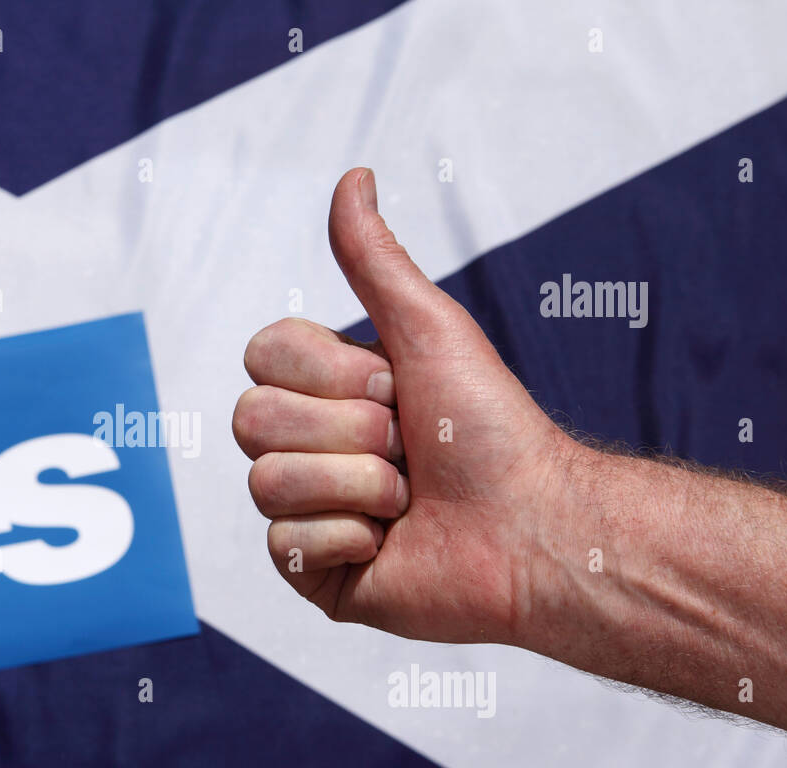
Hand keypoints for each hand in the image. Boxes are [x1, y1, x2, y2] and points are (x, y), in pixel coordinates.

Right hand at [234, 167, 574, 645]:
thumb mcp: (428, 329)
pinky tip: (392, 545)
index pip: (261, 357)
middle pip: (252, 419)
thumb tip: (354, 176)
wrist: (534, 526)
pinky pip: (285, 545)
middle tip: (407, 449)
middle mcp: (304, 448)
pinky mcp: (313, 572)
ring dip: (357, 486)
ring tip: (407, 501)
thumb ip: (374, 259)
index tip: (395, 388)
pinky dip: (351, 539)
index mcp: (322, 392)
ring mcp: (304, 510)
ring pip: (264, 482)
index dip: (329, 372)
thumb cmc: (488, 429)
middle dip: (348, 432)